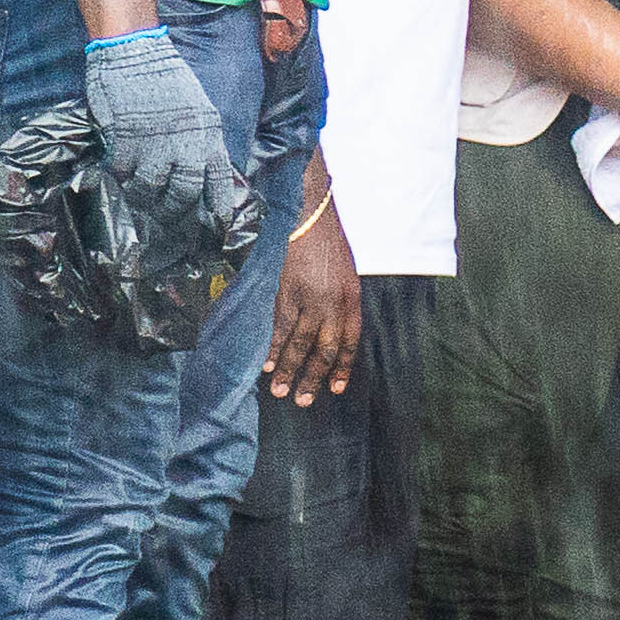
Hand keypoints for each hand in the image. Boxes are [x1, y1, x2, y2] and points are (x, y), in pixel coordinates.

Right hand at [79, 26, 245, 245]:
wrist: (136, 52)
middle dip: (174, 212)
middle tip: (165, 217)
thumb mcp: (199, 109)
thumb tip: (201, 173)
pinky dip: (120, 177)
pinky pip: (122, 173)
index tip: (215, 226)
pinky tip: (118, 173)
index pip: (218, 182)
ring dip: (143, 198)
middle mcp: (186, 144)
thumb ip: (201, 140)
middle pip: (183, 195)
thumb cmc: (168, 80)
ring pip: (150, 190)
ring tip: (138, 196)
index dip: (217, 208)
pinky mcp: (126, 140)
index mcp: (208, 135)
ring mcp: (154, 144)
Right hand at [264, 191, 357, 401]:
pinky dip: (273, 348)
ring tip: (279, 391)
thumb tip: (330, 333)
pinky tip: (266, 364)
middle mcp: (335, 304)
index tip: (334, 389)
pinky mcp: (288, 292)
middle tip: (303, 401)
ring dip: (289, 370)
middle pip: (325, 350)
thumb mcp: (346, 277)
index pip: (349, 343)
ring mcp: (311, 300)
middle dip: (313, 379)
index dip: (341, 368)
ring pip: (300, 344)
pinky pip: (280, 327)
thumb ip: (340, 305)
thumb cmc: (329, 246)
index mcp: (352, 301)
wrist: (312, 217)